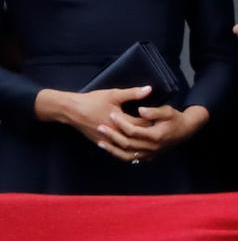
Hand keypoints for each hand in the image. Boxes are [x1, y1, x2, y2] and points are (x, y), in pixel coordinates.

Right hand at [35, 86, 154, 158]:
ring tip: (150, 141)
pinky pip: (116, 151)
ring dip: (138, 145)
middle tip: (160, 131)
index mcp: (120, 121)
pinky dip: (126, 151)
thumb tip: (150, 89)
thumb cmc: (93, 101)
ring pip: (126, 148)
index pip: (141, 125)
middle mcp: (114, 134)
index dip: (152, 123)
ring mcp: (107, 141)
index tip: (164, 121)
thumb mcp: (114, 94)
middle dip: (147, 135)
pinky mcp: (101, 143)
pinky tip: (135, 150)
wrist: (71, 111)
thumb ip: (133, 93)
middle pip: (135, 138)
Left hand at [99, 104, 210, 162]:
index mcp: (155, 136)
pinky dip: (119, 155)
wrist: (185, 131)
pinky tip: (111, 150)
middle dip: (112, 135)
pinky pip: (130, 159)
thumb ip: (153, 111)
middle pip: (127, 144)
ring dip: (112, 149)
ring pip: (126, 155)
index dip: (121, 123)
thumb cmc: (176, 119)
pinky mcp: (148, 157)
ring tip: (100, 142)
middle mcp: (151, 148)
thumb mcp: (168, 111)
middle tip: (100, 127)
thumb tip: (140, 110)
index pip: (133, 131)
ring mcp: (149, 154)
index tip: (112, 114)